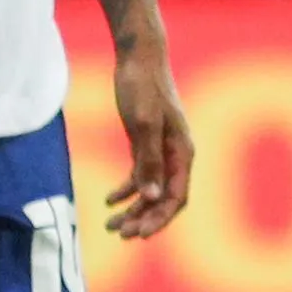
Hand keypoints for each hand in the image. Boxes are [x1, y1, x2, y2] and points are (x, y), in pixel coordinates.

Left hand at [106, 36, 193, 240]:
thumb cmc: (142, 85)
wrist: (139, 55)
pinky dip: (127, 189)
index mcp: (182, 152)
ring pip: (152, 190)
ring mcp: (162, 149)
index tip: (139, 236)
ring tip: (110, 225)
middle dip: (144, 219)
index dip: (159, 219)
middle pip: (164, 199)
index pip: (176, 197)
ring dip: (134, 209)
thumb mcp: (142, 123)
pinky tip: (108, 200)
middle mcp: (176, 154)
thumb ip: (148, 161)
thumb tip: (152, 196)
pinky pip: (141, 175)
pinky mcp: (147, 142)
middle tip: (119, 234)